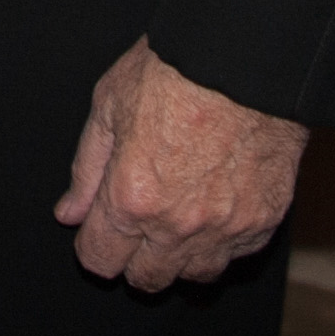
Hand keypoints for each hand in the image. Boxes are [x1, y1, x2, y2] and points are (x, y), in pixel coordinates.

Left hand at [53, 37, 308, 290]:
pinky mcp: (264, 220)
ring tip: (180, 217)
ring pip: (196, 275)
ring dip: (181, 256)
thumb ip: (87, 169)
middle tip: (139, 224)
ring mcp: (225, 227)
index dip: (94, 246)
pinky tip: (216, 207)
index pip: (100, 260)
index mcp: (131, 198)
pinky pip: (237, 254)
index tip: (101, 229)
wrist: (246, 56)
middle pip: (147, 279)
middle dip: (134, 258)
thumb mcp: (109, 105)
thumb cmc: (174, 70)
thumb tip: (69, 213)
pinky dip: (223, 240)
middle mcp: (177, 225)